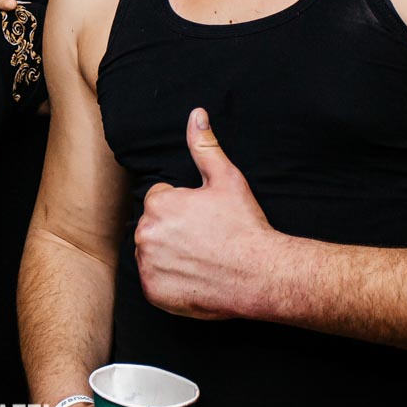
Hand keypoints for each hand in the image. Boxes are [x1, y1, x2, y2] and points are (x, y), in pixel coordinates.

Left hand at [134, 109, 278, 319]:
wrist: (261, 274)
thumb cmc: (244, 226)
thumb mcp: (227, 179)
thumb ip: (204, 146)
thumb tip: (196, 115)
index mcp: (158, 204)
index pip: (159, 200)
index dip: (183, 208)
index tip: (204, 219)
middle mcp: (146, 234)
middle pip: (153, 227)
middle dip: (173, 230)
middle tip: (204, 239)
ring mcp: (148, 265)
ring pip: (152, 254)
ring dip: (169, 255)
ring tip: (201, 258)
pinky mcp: (154, 292)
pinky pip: (155, 282)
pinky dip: (170, 282)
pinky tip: (195, 277)